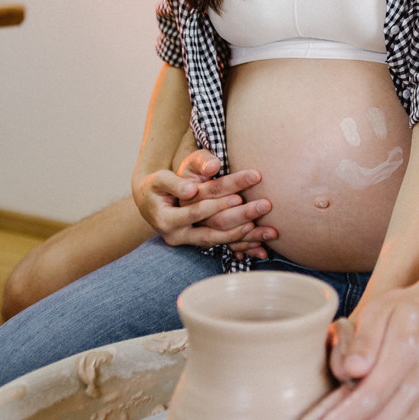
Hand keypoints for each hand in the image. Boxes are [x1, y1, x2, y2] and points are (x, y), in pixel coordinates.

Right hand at [132, 150, 276, 251]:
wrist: (148, 203)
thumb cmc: (158, 185)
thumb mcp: (163, 177)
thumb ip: (181, 176)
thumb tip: (208, 171)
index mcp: (168, 218)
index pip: (199, 207)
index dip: (220, 199)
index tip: (242, 191)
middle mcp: (179, 234)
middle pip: (214, 226)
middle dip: (241, 216)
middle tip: (265, 205)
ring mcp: (190, 242)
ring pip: (221, 240)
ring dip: (247, 236)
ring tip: (270, 230)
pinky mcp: (200, 243)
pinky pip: (223, 247)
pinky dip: (243, 247)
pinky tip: (262, 248)